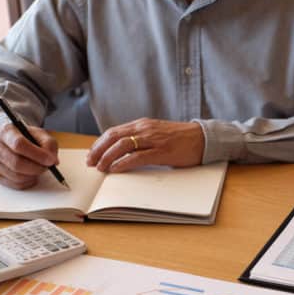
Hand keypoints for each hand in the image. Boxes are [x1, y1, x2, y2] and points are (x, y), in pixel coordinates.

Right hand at [0, 123, 58, 188]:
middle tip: (48, 167)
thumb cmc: (28, 138)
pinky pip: (14, 184)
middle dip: (36, 168)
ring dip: (33, 175)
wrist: (13, 142)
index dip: (37, 154)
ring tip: (39, 169)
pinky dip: (28, 182)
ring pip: (16, 176)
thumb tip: (52, 161)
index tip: (50, 160)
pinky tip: (32, 175)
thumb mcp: (41, 135)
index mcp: (6, 131)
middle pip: (16, 163)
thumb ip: (49, 145)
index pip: (19, 144)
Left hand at [87, 119, 204, 171]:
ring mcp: (153, 139)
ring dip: (107, 157)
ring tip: (101, 168)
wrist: (202, 138)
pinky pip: (137, 156)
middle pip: (114, 137)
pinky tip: (116, 169)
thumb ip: (142, 139)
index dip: (100, 143)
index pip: (114, 131)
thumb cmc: (181, 138)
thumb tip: (123, 152)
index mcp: (143, 124)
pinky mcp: (161, 151)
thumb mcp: (157, 134)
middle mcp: (145, 129)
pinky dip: (123, 163)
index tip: (92, 154)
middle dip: (99, 150)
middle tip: (91, 162)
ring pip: (122, 145)